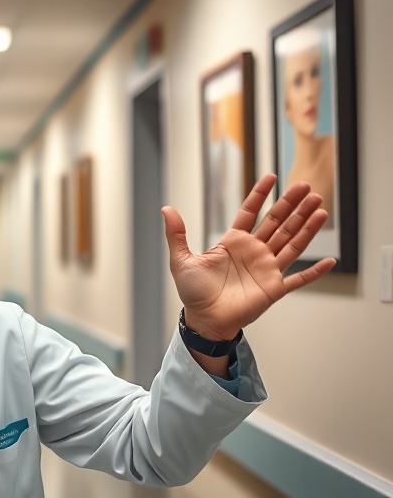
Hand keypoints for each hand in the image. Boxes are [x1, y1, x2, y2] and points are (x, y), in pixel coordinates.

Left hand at [161, 174, 335, 340]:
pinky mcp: (274, 288)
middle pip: (277, 222)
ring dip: (306, 226)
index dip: (260, 195)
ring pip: (292, 242)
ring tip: (320, 208)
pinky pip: (299, 279)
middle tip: (306, 186)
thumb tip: (166, 208)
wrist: (203, 320)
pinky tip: (331, 260)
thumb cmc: (193, 292)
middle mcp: (253, 252)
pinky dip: (315, 271)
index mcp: (233, 242)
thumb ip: (176, 234)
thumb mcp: (181, 260)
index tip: (270, 177)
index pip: (250, 212)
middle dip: (292, 204)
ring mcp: (266, 269)